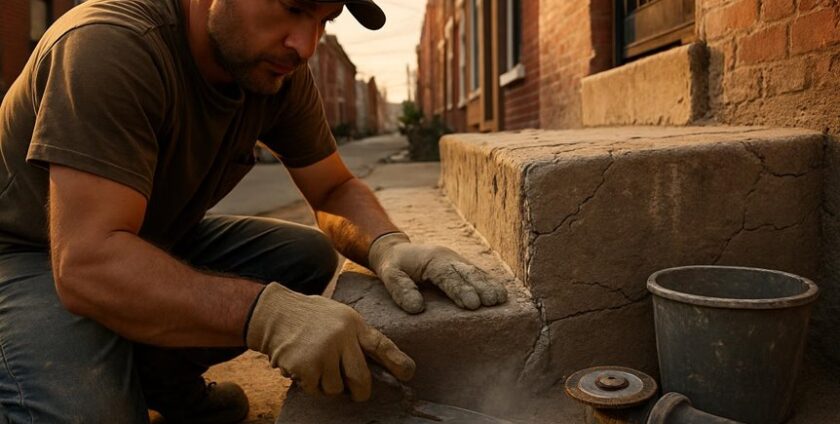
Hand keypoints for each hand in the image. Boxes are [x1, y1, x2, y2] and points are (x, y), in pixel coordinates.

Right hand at [245, 283, 414, 400]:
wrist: (274, 313)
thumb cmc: (309, 316)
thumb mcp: (339, 316)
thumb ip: (355, 336)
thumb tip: (375, 364)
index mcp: (353, 323)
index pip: (380, 344)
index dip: (396, 361)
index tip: (409, 373)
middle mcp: (341, 337)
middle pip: (361, 377)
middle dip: (360, 391)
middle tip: (357, 394)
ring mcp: (323, 352)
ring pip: (336, 387)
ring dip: (327, 384)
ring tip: (316, 365)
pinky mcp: (306, 365)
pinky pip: (316, 389)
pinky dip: (309, 384)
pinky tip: (302, 367)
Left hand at [368, 233, 507, 313]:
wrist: (397, 250)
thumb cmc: (394, 265)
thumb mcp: (389, 275)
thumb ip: (400, 289)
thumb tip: (417, 308)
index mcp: (432, 259)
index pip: (448, 276)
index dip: (461, 290)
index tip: (472, 304)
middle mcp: (448, 258)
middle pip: (467, 273)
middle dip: (481, 287)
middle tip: (492, 302)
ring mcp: (457, 261)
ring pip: (476, 272)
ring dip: (489, 285)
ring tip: (501, 299)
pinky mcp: (461, 267)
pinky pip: (477, 274)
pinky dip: (490, 282)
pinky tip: (501, 293)